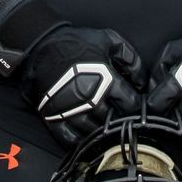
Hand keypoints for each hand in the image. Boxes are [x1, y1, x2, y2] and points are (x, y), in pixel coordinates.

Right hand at [16, 25, 145, 145]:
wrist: (40, 46)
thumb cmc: (75, 42)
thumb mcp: (108, 40)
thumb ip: (130, 57)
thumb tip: (141, 81)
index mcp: (106, 80)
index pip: (131, 103)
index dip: (137, 105)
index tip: (137, 105)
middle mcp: (90, 98)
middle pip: (114, 119)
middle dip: (121, 118)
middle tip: (123, 117)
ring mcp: (72, 110)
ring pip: (95, 131)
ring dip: (102, 130)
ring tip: (106, 126)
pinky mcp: (55, 117)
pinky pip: (70, 139)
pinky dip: (81, 141)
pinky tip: (87, 137)